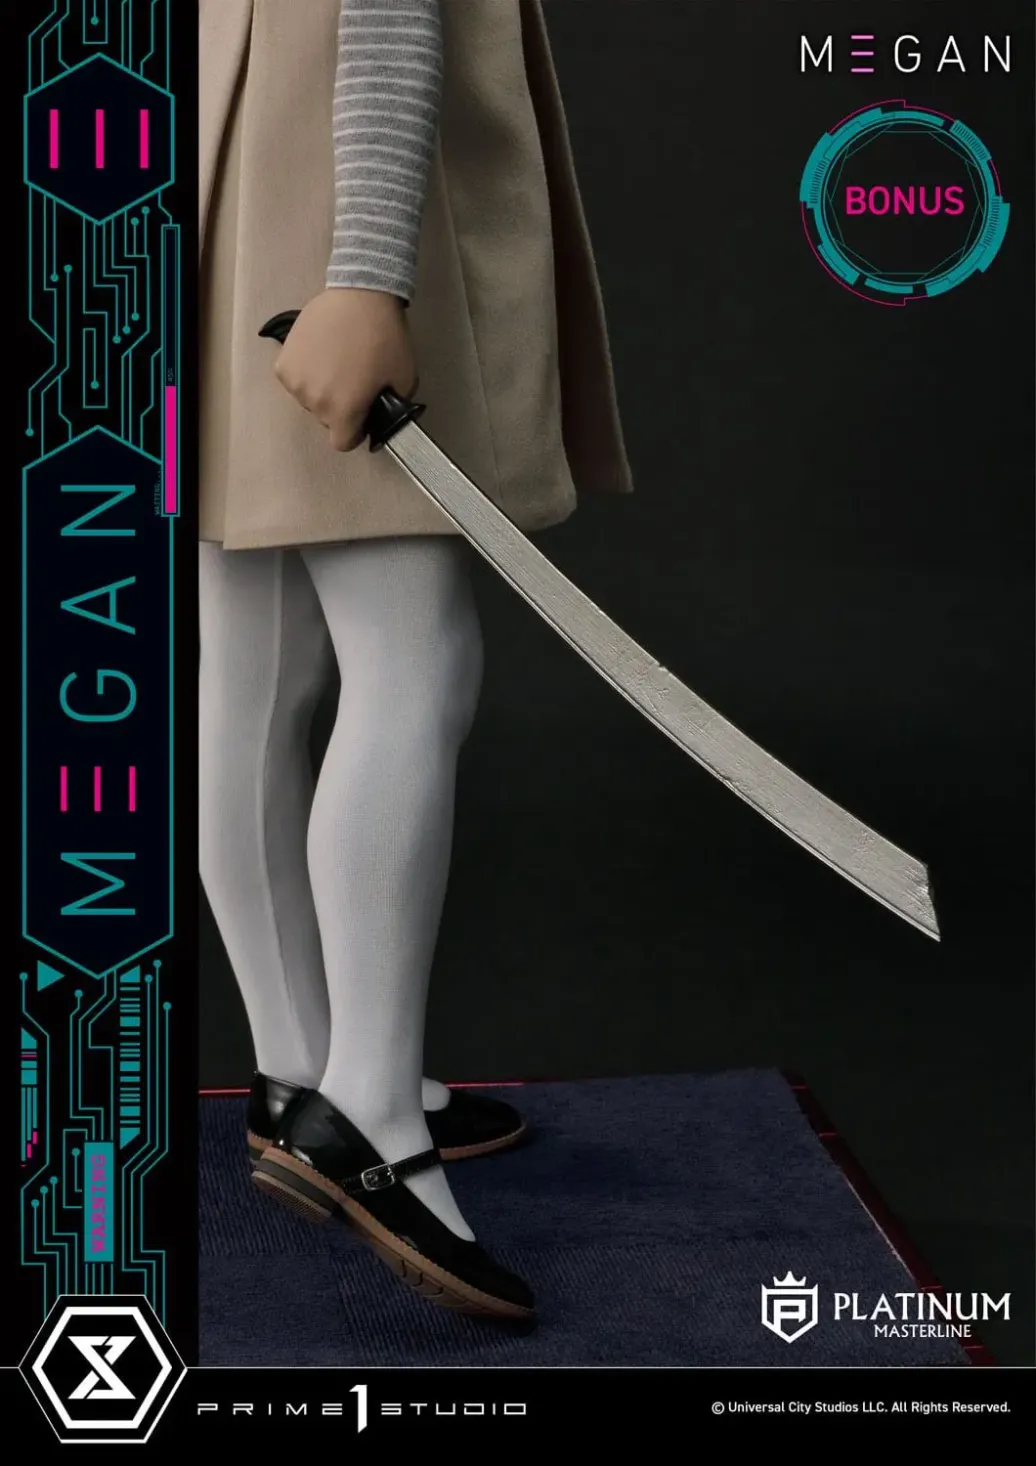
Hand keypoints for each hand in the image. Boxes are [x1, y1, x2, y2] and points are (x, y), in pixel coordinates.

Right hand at [272, 288, 416, 450]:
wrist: (360, 295)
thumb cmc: (385, 338)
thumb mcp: (404, 381)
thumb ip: (391, 409)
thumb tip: (380, 418)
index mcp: (344, 411)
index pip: (343, 443)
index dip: (355, 431)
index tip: (362, 414)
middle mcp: (314, 402)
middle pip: (325, 419)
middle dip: (339, 407)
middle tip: (353, 380)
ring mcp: (295, 382)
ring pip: (309, 400)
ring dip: (320, 389)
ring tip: (336, 362)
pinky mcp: (283, 363)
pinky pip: (295, 380)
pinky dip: (305, 373)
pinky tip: (319, 353)